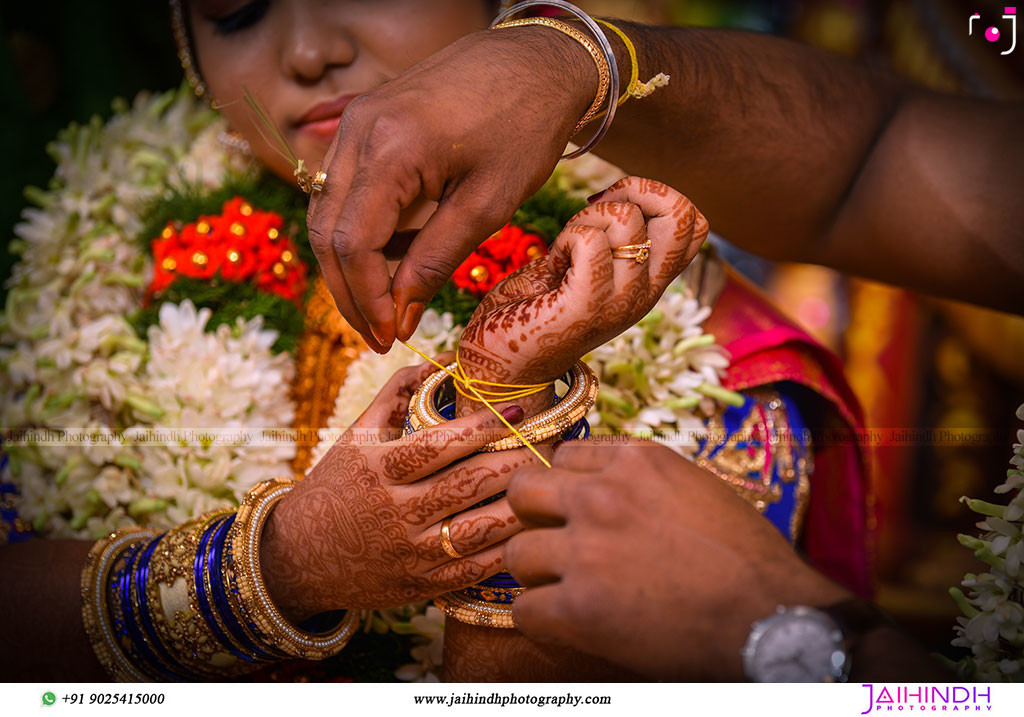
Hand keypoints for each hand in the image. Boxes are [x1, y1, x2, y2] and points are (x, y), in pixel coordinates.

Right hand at [259, 360, 539, 620]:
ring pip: (480, 529)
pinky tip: (531, 527)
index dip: (484, 425)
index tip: (519, 410)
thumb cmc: (334, 487)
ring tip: (550, 482)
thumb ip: (396, 393)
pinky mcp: (422, 585)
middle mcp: (395, 511)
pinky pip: (475, 569)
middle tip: (553, 443)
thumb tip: (441, 358)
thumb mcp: (355, 436)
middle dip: (517, 460)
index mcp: (378, 469)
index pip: (440, 444)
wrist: (298, 559)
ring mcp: (410, 552)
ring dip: (521, 504)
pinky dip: (508, 549)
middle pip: (469, 484)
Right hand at [306, 26, 598, 351]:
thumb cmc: (525, 126)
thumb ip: (435, 260)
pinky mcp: (366, 120)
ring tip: (386, 304)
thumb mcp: (487, 203)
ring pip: (329, 211)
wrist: (537, 60)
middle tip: (379, 333)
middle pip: (327, 231)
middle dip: (349, 291)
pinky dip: (359, 229)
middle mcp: (358, 130)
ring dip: (350, 264)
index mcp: (390, 149)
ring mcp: (356, 120)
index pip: (352, 244)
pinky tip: (391, 258)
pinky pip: (345, 187)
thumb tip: (401, 315)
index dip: (366, 298)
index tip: (388, 335)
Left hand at [458, 177, 708, 385]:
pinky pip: (590, 240)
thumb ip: (608, 241)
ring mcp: (620, 302)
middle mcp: (645, 294)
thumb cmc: (531, 312)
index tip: (611, 204)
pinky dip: (567, 237)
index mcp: (649, 283)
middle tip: (594, 210)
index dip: (656, 196)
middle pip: (683, 214)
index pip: (695, 225)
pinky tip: (554, 261)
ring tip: (565, 249)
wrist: (500, 369)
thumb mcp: (582, 269)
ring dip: (587, 217)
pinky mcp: (586, 307)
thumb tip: (620, 195)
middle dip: (636, 189)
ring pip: (626, 219)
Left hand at [503, 440, 849, 680]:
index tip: (574, 508)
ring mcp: (586, 550)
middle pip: (524, 491)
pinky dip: (542, 621)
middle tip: (554, 542)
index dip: (567, 486)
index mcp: (637, 461)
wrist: (773, 618)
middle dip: (535, 518)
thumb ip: (647, 483)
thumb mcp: (700, 489)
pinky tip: (566, 625)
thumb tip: (611, 487)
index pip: (566, 455)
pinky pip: (526, 609)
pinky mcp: (579, 606)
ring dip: (538, 573)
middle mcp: (603, 496)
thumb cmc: (750, 559)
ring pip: (518, 552)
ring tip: (565, 590)